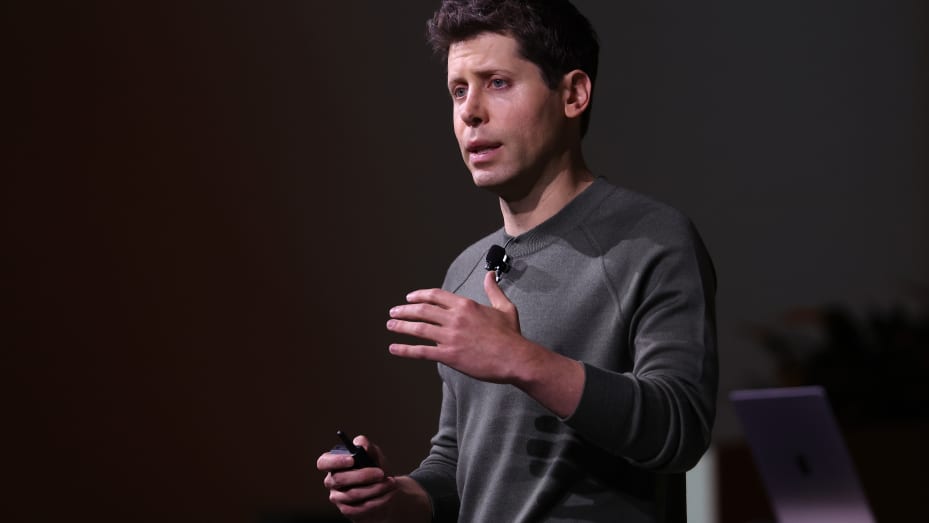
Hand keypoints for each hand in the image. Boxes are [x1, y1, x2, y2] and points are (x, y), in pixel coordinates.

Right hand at [317, 435, 396, 520]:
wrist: (384, 491)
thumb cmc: (375, 470)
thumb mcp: (375, 456)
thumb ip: (368, 448)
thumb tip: (361, 442)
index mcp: (334, 464)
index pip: (323, 462)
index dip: (335, 461)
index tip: (352, 459)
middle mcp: (332, 481)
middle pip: (339, 479)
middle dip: (362, 476)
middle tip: (380, 473)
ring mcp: (338, 497)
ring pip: (352, 494)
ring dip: (374, 488)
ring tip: (390, 483)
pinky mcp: (347, 510)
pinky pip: (360, 507)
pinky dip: (377, 500)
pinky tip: (387, 494)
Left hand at [387, 271, 531, 382]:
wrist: (515, 357)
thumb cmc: (511, 334)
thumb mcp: (504, 307)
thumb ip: (493, 290)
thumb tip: (490, 274)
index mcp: (466, 305)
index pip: (436, 296)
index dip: (420, 296)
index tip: (410, 298)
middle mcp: (455, 318)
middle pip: (423, 310)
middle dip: (405, 310)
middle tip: (394, 311)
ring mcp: (450, 336)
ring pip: (419, 328)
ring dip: (401, 326)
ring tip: (390, 325)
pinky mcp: (448, 355)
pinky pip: (422, 351)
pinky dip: (405, 349)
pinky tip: (394, 348)